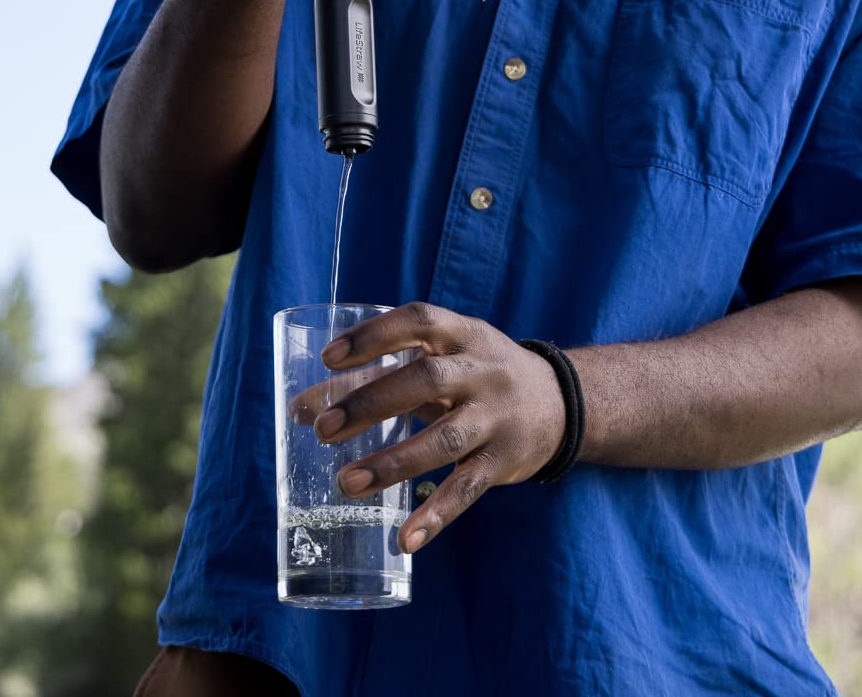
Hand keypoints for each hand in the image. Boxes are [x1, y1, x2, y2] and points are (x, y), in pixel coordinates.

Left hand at [291, 303, 565, 553]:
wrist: (562, 403)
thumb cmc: (476, 374)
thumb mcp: (442, 359)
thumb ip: (378, 375)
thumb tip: (300, 406)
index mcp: (462, 335)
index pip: (418, 322)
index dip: (374, 336)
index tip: (329, 358)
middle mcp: (482, 372)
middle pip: (426, 380)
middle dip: (372, 402)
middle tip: (323, 428)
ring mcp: (496, 418)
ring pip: (445, 440)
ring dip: (393, 464)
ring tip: (346, 483)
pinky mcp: (505, 462)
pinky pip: (468, 490)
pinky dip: (436, 515)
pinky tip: (405, 539)